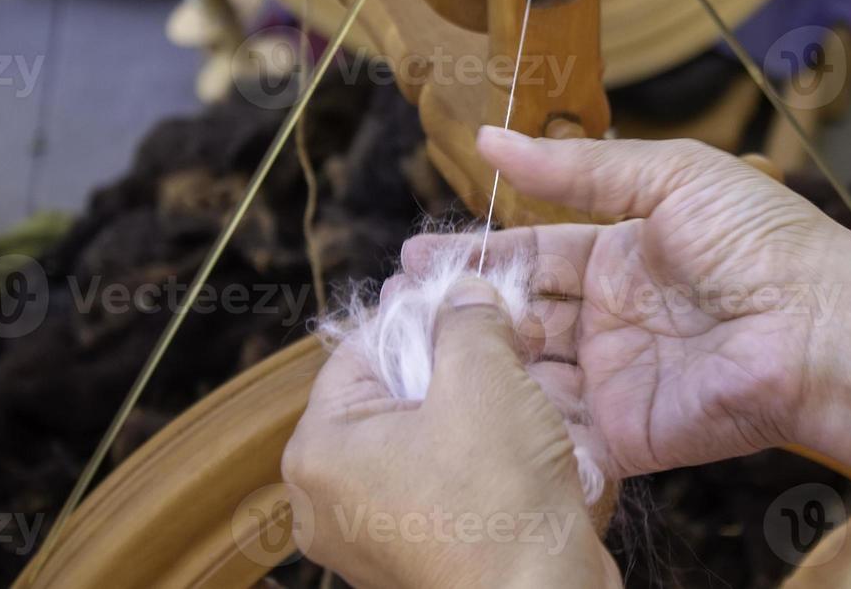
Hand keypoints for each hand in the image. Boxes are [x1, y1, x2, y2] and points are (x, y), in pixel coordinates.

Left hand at [282, 278, 620, 588]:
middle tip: (513, 340)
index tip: (474, 299)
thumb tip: (465, 292)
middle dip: (460, 361)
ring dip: (481, 404)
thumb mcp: (483, 375)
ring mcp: (375, 536)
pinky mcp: (422, 557)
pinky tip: (532, 443)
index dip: (424, 314)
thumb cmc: (499, 498)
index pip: (361, 348)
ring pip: (429, 436)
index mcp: (319, 451)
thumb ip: (468, 316)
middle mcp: (330, 500)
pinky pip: (450, 482)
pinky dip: (488, 455)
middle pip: (396, 393)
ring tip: (531, 389)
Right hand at [407, 130, 850, 492]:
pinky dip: (512, 419)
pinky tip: (458, 404)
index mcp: (624, 255)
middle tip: (396, 302)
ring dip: (475, 361)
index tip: (415, 255)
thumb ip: (577, 168)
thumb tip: (490, 139)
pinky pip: (557, 429)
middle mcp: (614, 317)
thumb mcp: (668, 177)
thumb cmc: (759, 241)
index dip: (477, 254)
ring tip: (409, 348)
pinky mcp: (625, 433)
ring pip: (528, 372)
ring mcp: (618, 377)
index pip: (533, 255)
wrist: (819, 328)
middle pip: (522, 315)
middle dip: (462, 309)